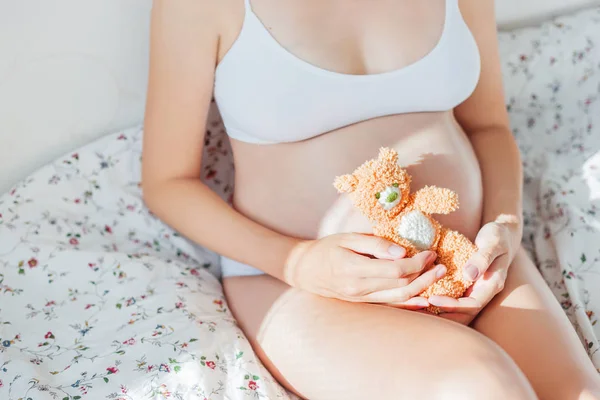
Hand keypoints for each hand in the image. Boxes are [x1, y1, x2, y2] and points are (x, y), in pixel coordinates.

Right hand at [284, 233, 446, 309]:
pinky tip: (425, 300)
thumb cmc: (327, 249)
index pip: (395, 270)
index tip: (429, 251)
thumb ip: (374, 244)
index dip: (417, 262)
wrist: (305, 270)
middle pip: (401, 286)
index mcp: (354, 270)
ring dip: (422, 289)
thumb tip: (402, 252)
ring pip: (399, 299)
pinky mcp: (364, 304)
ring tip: (438, 276)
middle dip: (425, 275)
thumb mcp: (347, 238)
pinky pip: (391, 306)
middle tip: (441, 264)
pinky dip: (410, 304)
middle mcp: (359, 289)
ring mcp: (362, 300)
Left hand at [428, 221, 520, 324]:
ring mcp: (476, 289)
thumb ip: (482, 258)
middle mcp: (484, 291)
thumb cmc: (498, 236)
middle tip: (419, 309)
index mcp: (492, 285)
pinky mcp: (467, 285)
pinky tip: (423, 297)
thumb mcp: (493, 243)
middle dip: (443, 315)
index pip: (472, 305)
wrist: (502, 234)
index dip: (452, 305)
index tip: (432, 299)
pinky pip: (454, 297)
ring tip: (418, 308)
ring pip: (459, 310)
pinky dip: (440, 300)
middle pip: (464, 314)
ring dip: (440, 312)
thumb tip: (469, 275)